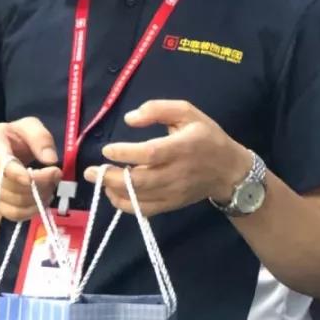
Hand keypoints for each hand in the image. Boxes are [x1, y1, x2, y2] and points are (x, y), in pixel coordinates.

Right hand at [0, 118, 62, 221]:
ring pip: (16, 202)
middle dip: (41, 183)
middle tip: (57, 174)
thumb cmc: (13, 138)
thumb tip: (51, 159)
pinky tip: (43, 198)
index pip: (3, 165)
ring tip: (51, 185)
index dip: (22, 174)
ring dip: (39, 197)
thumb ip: (40, 137)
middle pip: (13, 186)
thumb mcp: (27, 126)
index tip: (49, 172)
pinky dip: (33, 210)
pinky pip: (14, 214)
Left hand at [89, 100, 251, 215]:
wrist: (229, 170)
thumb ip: (158, 109)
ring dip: (114, 191)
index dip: (124, 154)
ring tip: (100, 180)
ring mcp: (174, 192)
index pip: (149, 154)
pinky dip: (125, 205)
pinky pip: (144, 210)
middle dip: (110, 177)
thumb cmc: (206, 136)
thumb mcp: (188, 112)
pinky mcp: (172, 204)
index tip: (107, 150)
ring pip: (138, 198)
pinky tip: (114, 194)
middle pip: (139, 181)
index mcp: (181, 147)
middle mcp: (176, 173)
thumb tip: (130, 118)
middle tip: (91, 171)